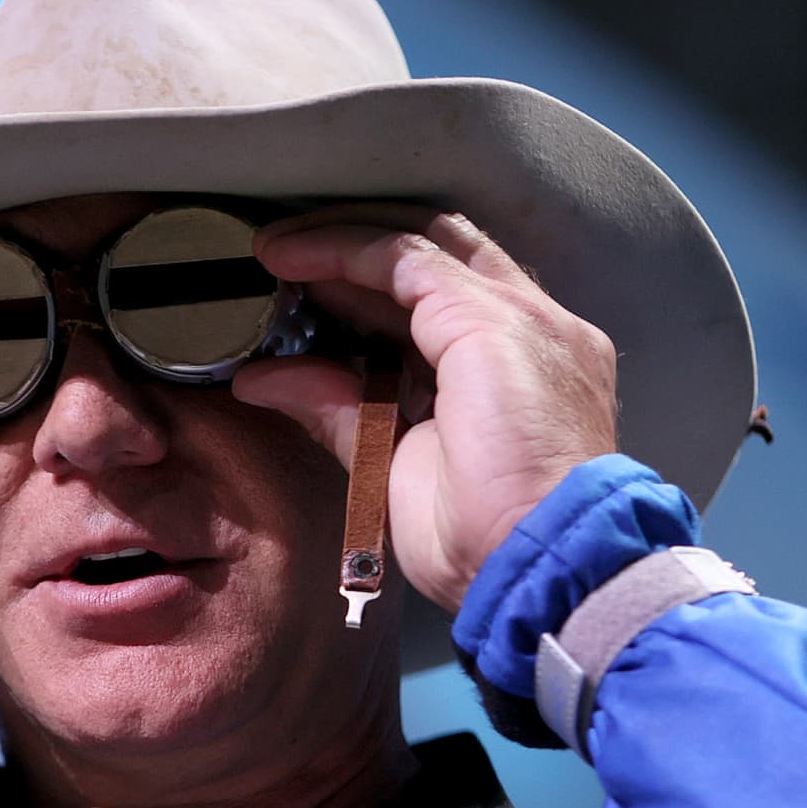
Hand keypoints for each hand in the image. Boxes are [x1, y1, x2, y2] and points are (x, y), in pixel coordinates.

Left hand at [234, 205, 617, 613]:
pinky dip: (343, 250)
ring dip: (341, 239)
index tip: (304, 290)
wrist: (543, 568)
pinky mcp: (490, 320)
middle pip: (440, 253)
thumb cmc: (487, 543)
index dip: (371, 284)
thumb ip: (339, 408)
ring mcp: (522, 318)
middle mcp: (536, 328)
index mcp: (525, 367)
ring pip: (422, 242)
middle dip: (357, 245)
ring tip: (277, 249)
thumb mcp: (394, 463)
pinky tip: (291, 258)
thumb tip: (263, 378)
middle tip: (284, 255)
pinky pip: (404, 260)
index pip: (445, 295)